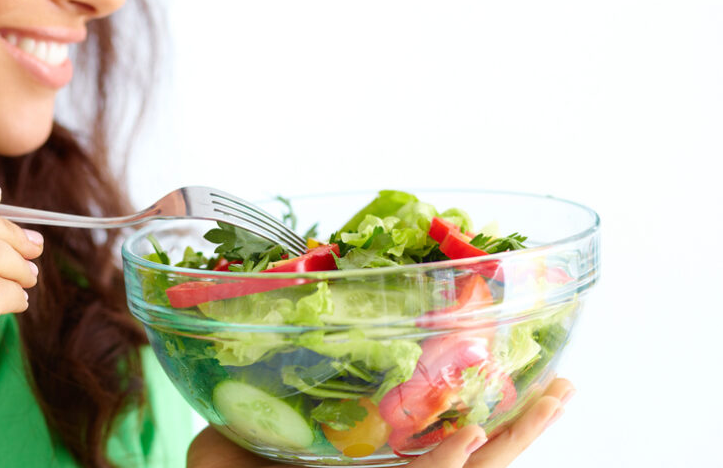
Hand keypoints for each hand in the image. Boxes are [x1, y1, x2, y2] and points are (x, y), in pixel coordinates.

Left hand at [187, 378, 573, 467]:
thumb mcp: (231, 439)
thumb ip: (249, 398)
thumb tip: (251, 343)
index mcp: (369, 462)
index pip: (433, 429)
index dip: (472, 395)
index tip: (501, 355)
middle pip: (476, 452)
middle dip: (524, 420)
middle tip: (567, 383)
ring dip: (516, 438)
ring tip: (558, 398)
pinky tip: (470, 438)